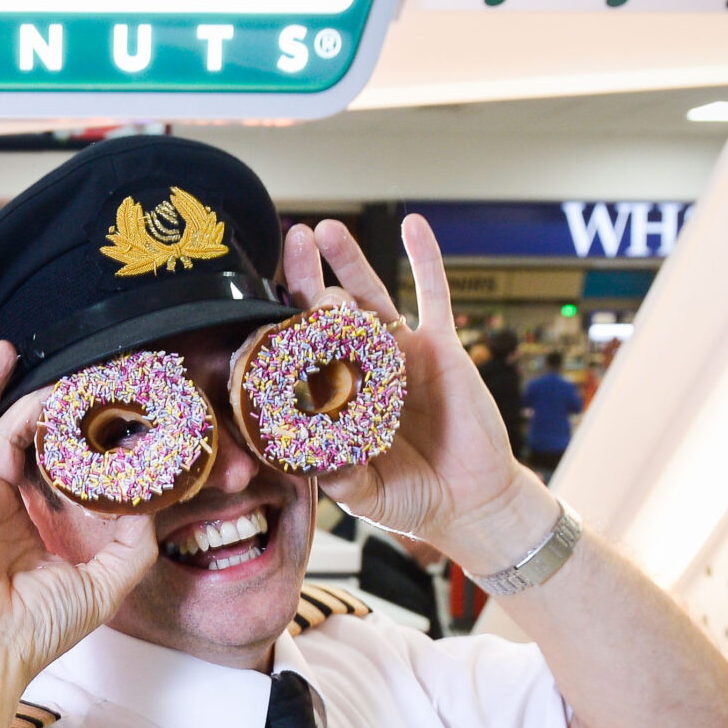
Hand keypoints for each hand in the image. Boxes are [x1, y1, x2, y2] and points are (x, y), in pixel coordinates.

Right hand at [0, 343, 154, 696]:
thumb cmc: (30, 630)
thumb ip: (131, 547)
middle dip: (29, 400)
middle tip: (58, 377)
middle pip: (7, 436)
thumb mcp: (102, 586)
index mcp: (20, 527)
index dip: (64, 439)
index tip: (91, 418)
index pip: (41, 467)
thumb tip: (151, 507)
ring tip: (8, 350)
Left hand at [296, 215, 558, 572]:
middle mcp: (362, 369)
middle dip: (305, 278)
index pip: (299, 355)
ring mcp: (400, 354)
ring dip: (350, 261)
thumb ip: (342, 479)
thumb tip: (312, 464)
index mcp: (336, 400)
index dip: (280, 328)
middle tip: (290, 242)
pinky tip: (413, 225)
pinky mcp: (442, 347)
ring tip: (326, 230)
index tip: (256, 304)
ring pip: (371, 297)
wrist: (471, 502)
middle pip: (327, 315)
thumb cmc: (412, 499)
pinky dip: (425, 259)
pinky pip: (434, 295)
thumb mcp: (368, 496)